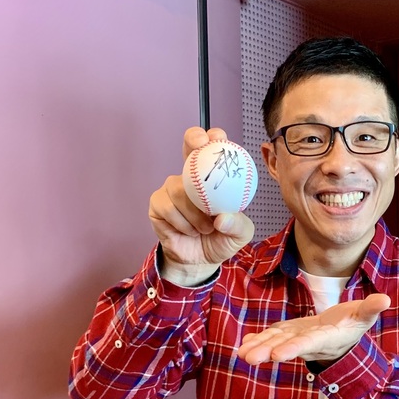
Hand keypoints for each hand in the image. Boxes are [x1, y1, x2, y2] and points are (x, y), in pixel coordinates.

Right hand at [149, 127, 254, 285]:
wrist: (201, 261)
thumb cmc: (221, 239)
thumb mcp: (240, 234)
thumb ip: (238, 224)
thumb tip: (222, 217)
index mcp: (213, 178)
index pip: (212, 149)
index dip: (213, 137)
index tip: (219, 137)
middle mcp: (191, 177)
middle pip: (188, 146)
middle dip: (193, 140)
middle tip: (200, 146)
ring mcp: (172, 188)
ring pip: (180, 189)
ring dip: (195, 213)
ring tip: (205, 228)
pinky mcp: (157, 204)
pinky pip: (168, 208)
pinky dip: (182, 223)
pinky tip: (189, 231)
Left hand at [236, 293, 390, 365]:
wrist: (342, 334)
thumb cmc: (354, 324)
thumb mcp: (364, 316)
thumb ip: (371, 308)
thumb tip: (385, 299)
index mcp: (324, 338)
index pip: (307, 343)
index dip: (293, 348)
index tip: (277, 355)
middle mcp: (307, 342)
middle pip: (285, 346)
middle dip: (267, 351)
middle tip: (248, 358)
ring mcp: (296, 338)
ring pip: (275, 342)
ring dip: (258, 346)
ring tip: (241, 353)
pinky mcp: (289, 333)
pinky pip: (273, 336)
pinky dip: (260, 338)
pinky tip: (246, 341)